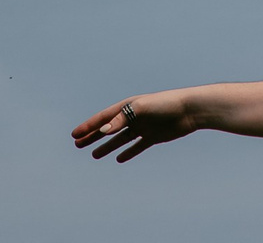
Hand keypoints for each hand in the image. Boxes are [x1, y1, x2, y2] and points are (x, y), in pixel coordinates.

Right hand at [72, 90, 192, 160]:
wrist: (189, 110)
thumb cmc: (165, 104)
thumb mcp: (141, 109)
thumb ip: (121, 119)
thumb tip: (102, 130)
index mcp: (128, 106)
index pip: (104, 118)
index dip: (89, 126)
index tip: (74, 135)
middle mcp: (134, 116)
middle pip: (109, 128)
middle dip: (93, 136)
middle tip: (77, 145)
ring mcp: (143, 127)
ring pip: (121, 139)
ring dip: (107, 146)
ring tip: (94, 155)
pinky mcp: (153, 137)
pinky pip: (137, 146)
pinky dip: (128, 152)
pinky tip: (119, 158)